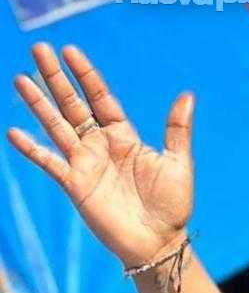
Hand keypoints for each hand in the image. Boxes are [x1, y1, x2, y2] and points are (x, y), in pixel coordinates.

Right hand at [7, 42, 193, 268]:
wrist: (160, 243)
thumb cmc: (172, 206)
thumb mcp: (178, 163)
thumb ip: (177, 130)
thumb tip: (187, 95)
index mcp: (124, 137)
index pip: (100, 98)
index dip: (86, 75)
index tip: (70, 51)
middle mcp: (100, 146)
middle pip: (73, 105)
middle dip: (56, 78)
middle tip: (39, 49)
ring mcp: (85, 164)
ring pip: (57, 127)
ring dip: (39, 104)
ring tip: (21, 79)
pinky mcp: (75, 185)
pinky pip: (49, 163)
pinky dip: (32, 149)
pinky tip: (15, 132)